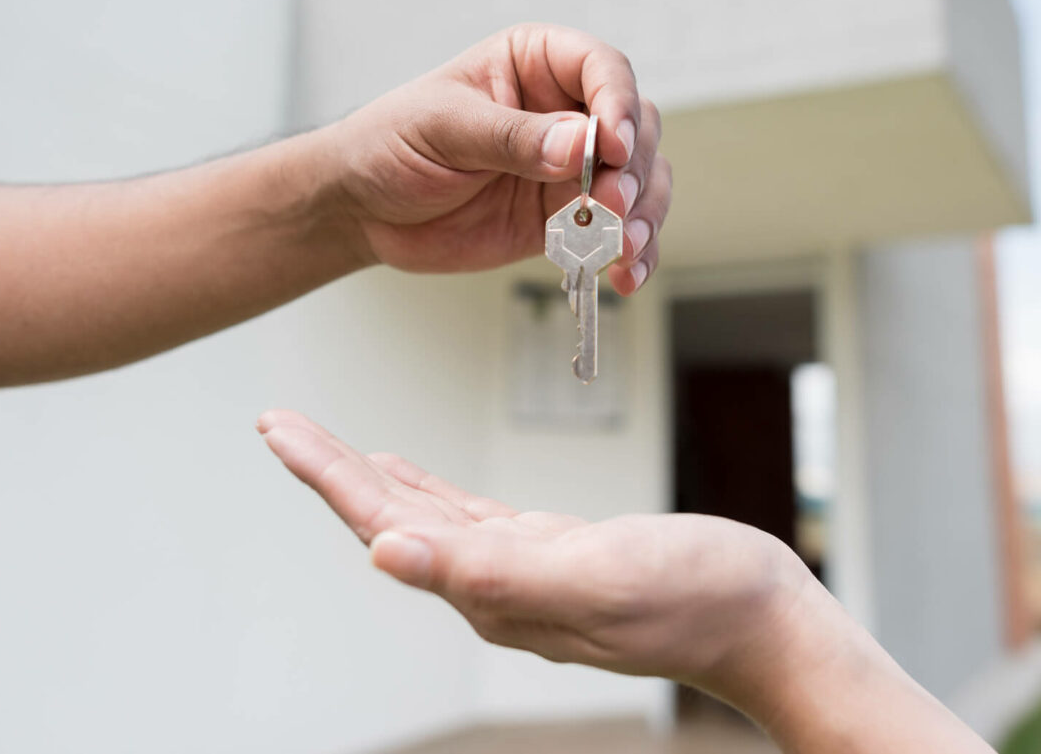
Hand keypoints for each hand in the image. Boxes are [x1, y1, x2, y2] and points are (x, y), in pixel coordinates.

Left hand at [255, 410, 839, 698]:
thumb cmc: (693, 598)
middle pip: (389, 517)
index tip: (277, 430)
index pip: (386, 524)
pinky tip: (409, 475)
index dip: (328, 475)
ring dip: (368, 476)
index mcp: (488, 590)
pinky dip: (428, 489)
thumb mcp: (591, 578)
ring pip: (422, 514)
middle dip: (330, 469)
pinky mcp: (553, 554)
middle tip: (278, 422)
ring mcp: (521, 572)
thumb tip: (383, 556)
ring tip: (322, 443)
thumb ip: (488, 572)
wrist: (762, 619)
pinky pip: (468, 518)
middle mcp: (491, 587)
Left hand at [320, 24, 669, 294]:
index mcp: (536, 63)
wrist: (363, 209)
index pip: (602, 69)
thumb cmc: (391, 143)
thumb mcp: (443, 128)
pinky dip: (632, 255)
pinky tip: (624, 276)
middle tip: (612, 205)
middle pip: (636, 128)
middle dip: (634, 169)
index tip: (613, 145)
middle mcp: (566, 110)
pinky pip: (619, 233)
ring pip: (641, 181)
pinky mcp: (568, 218)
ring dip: (644, 216)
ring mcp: (572, 167)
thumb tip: (580, 144)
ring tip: (624, 248)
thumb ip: (511, 137)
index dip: (618, 104)